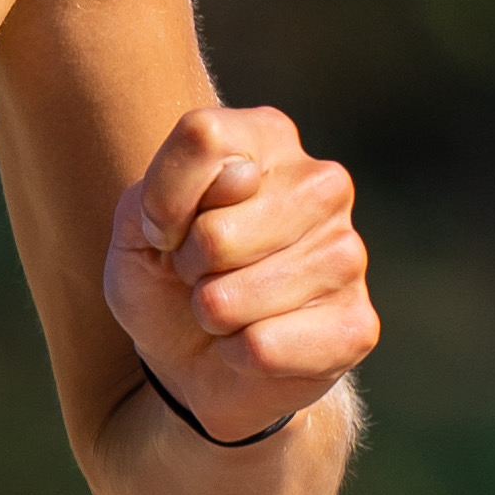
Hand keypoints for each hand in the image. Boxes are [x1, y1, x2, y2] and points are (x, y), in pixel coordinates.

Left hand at [106, 104, 375, 444]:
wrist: (187, 357)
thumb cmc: (166, 274)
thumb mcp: (137, 219)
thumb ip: (166, 180)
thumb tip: (241, 177)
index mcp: (270, 138)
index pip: (202, 139)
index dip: (160, 204)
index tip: (168, 229)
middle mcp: (323, 185)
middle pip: (215, 234)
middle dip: (189, 268)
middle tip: (204, 274)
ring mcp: (348, 254)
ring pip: (232, 298)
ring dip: (212, 315)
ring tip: (229, 308)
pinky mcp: (357, 325)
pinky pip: (263, 348)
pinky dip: (238, 355)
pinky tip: (255, 342)